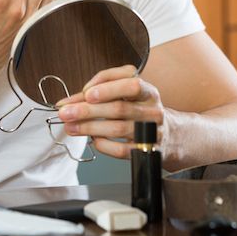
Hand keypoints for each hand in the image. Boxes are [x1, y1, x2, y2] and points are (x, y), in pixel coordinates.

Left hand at [56, 65, 171, 160]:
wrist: (170, 135)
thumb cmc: (141, 110)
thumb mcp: (128, 93)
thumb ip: (101, 90)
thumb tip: (71, 100)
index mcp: (148, 92)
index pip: (132, 84)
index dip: (108, 88)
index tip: (86, 93)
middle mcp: (152, 110)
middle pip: (119, 108)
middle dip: (88, 110)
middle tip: (66, 112)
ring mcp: (151, 132)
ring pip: (117, 129)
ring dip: (89, 128)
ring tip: (71, 126)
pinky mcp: (145, 151)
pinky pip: (120, 149)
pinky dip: (102, 144)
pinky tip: (93, 139)